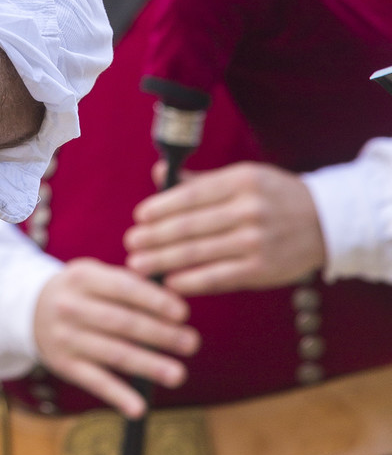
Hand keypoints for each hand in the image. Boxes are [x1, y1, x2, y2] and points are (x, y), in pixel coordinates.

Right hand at [32, 259, 198, 419]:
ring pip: (112, 354)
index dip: (154, 301)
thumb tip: (174, 303)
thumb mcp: (95, 275)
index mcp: (82, 277)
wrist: (30, 309)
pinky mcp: (65, 365)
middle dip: (159, 334)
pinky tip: (139, 408)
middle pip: (121, 323)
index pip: (123, 288)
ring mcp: (66, 338)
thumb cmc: (80, 292)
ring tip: (178, 374)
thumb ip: (129, 284)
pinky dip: (117, 396)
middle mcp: (71, 307)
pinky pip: (95, 382)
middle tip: (191, 343)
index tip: (183, 313)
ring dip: (147, 365)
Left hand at [125, 162, 326, 294]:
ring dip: (164, 260)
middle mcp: (248, 210)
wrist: (324, 223)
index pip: (192, 195)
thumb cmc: (273, 196)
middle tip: (130, 243)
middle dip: (155, 236)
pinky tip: (170, 282)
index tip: (138, 216)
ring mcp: (256, 242)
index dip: (161, 207)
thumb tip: (159, 172)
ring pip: (200, 253)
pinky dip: (192, 281)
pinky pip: (219, 277)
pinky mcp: (262, 269)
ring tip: (139, 263)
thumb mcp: (243, 177)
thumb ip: (200, 180)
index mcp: (241, 181)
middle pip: (191, 226)